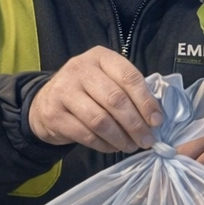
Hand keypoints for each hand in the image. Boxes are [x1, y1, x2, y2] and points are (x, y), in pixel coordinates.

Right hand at [27, 46, 162, 152]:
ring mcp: (64, 90)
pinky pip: (85, 134)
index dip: (146, 101)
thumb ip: (129, 92)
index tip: (157, 121)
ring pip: (100, 120)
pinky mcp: (54, 113)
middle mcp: (80, 69)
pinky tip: (112, 147)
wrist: (46, 101)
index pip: (128, 77)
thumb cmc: (87, 91)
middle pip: (115, 99)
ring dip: (120, 138)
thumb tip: (155, 118)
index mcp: (100, 57)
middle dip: (136, 124)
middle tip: (147, 140)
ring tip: (131, 146)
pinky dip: (103, 145)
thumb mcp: (107, 80)